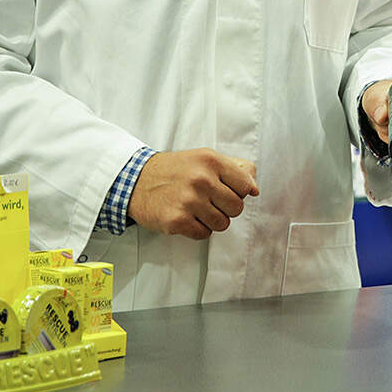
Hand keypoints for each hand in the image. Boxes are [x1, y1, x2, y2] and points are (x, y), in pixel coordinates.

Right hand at [127, 148, 258, 239]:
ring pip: (222, 224)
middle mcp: (202, 179)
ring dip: (212, 221)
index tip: (227, 192)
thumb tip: (255, 187)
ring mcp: (189, 201)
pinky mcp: (177, 220)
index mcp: (211, 161)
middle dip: (226, 208)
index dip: (239, 192)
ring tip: (197, 210)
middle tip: (210, 202)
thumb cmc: (175, 170)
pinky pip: (204, 234)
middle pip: (237, 208)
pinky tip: (186, 217)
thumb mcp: (204, 157)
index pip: (246, 186)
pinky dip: (197, 229)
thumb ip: (234, 168)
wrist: (136, 180)